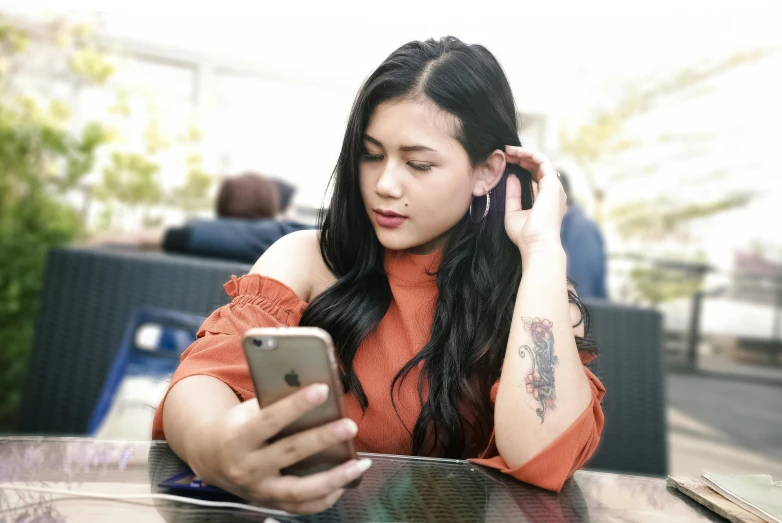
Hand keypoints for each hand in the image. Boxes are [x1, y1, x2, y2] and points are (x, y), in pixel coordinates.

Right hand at [192, 384, 370, 513]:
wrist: (209, 456)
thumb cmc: (237, 424)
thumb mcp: (246, 410)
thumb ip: (275, 403)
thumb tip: (318, 391)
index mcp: (238, 437)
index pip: (269, 419)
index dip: (296, 405)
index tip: (323, 389)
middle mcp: (247, 467)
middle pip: (289, 453)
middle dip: (323, 438)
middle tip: (350, 425)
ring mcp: (258, 489)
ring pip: (300, 489)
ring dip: (334, 477)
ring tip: (360, 463)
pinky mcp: (268, 503)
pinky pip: (301, 507)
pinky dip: (325, 497)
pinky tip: (346, 483)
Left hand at [503, 146, 566, 253]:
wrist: (536, 245)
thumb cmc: (525, 236)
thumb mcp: (513, 213)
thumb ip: (513, 195)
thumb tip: (511, 177)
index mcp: (545, 198)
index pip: (536, 176)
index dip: (522, 166)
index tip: (507, 161)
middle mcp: (552, 192)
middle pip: (539, 167)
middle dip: (522, 157)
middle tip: (506, 152)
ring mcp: (554, 188)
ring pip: (541, 162)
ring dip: (525, 154)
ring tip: (509, 151)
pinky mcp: (553, 185)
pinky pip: (543, 162)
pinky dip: (530, 155)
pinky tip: (517, 153)